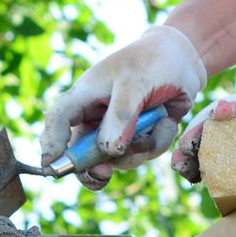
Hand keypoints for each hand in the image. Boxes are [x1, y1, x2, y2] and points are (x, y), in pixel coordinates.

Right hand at [40, 25, 206, 188]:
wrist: (184, 61)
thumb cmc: (153, 62)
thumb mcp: (135, 83)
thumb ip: (121, 116)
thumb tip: (109, 151)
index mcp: (84, 96)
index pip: (57, 120)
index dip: (51, 144)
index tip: (51, 167)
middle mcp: (96, 117)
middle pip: (81, 152)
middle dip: (94, 166)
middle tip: (103, 175)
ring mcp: (116, 130)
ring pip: (116, 158)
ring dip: (138, 149)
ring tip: (159, 123)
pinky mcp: (137, 138)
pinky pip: (141, 154)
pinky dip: (157, 143)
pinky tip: (166, 121)